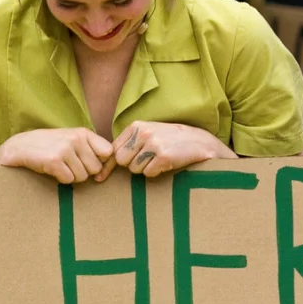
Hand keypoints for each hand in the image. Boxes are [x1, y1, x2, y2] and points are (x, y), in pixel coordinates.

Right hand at [0, 128, 113, 183]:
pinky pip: (68, 180)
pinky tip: (51, 170)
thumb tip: (104, 172)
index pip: (108, 152)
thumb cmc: (48, 146)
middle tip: (68, 165)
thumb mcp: (71, 140)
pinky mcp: (54, 160)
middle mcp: (76, 138)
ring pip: (82, 177)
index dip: (101, 162)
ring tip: (59, 166)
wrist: (19, 147)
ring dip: (71, 176)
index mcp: (83, 132)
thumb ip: (91, 150)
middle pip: (95, 168)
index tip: (89, 164)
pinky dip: (60, 179)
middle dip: (83, 172)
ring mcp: (65, 148)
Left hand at [97, 122, 236, 180]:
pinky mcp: (164, 156)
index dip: (109, 165)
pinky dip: (156, 173)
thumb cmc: (170, 141)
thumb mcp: (148, 136)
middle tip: (148, 160)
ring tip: (159, 160)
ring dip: (145, 169)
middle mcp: (143, 133)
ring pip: (134, 169)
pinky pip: (148, 174)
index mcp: (136, 126)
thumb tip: (101, 170)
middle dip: (132, 165)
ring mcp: (154, 144)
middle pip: (121, 161)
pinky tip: (166, 164)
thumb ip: (127, 146)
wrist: (201, 142)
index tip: (102, 177)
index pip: (112, 150)